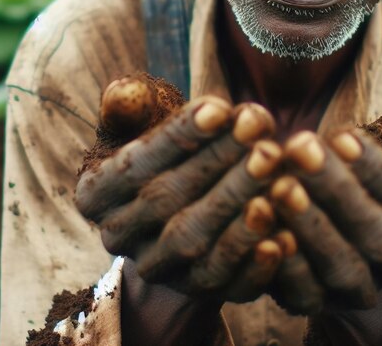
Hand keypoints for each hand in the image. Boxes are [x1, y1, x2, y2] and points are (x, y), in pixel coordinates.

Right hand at [75, 95, 289, 300]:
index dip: (180, 135)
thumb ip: (129, 105)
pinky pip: (226, 284)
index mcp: (96, 193)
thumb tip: (127, 90)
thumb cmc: (158, 153)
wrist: (172, 209)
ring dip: (238, 203)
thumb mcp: (137, 124)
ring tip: (275, 167)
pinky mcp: (196, 292)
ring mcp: (157, 269)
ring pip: (195, 241)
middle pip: (167, 199)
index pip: (136, 163)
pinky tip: (285, 232)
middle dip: (218, 161)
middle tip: (259, 130)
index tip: (220, 108)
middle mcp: (117, 236)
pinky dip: (255, 261)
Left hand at [267, 125, 381, 314]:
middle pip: (378, 236)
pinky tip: (262, 225)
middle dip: (336, 190)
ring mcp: (361, 291)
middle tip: (299, 149)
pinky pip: (304, 293)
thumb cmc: (372, 171)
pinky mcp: (317, 302)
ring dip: (309, 225)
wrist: (334, 207)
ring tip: (278, 183)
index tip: (341, 135)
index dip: (377, 171)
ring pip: (342, 267)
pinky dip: (283, 263)